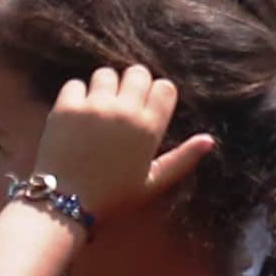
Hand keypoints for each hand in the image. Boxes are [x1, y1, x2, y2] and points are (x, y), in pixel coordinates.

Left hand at [38, 63, 184, 215]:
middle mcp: (124, 110)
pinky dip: (78, 94)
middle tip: (124, 104)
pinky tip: (78, 113)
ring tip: (100, 107)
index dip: (157, 94)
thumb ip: (183, 159)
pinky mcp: (66, 106)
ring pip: (106, 73)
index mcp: (149, 128)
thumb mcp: (154, 182)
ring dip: (106, 86)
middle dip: (133, 84)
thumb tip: (209, 140)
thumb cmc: (114, 196)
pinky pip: (76, 84)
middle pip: (137, 73)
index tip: (148, 107)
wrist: (66, 202)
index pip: (164, 87)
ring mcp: (94, 106)